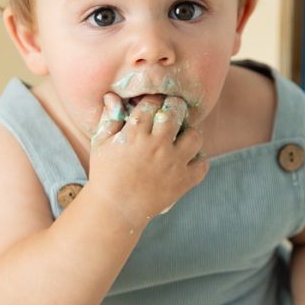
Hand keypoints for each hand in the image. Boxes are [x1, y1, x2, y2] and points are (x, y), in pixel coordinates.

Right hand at [87, 93, 207, 228]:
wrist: (116, 209)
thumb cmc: (105, 174)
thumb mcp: (101, 144)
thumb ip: (109, 118)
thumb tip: (112, 95)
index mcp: (135, 134)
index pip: (151, 103)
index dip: (153, 100)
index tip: (153, 104)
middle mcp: (157, 146)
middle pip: (175, 112)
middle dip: (174, 107)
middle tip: (171, 112)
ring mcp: (173, 164)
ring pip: (195, 136)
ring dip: (190, 133)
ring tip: (181, 137)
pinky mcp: (183, 181)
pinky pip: (203, 164)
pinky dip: (198, 160)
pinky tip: (187, 159)